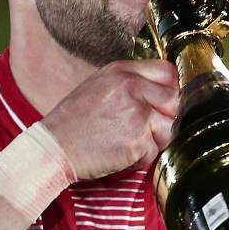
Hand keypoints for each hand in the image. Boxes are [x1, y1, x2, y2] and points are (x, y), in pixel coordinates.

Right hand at [41, 59, 177, 179]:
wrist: (53, 147)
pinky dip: (140, 158)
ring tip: (128, 142)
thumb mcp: (97, 87)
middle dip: (166, 117)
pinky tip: (120, 154)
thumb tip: (161, 92)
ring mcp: (136, 113)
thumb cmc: (72, 122)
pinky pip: (153, 150)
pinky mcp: (137, 139)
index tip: (165, 103)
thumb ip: (129, 84)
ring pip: (169, 127)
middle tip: (146, 129)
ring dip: (154, 140)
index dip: (170, 89)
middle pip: (175, 99)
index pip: (167, 72)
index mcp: (121, 71)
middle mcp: (131, 87)